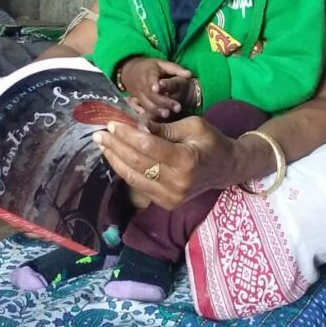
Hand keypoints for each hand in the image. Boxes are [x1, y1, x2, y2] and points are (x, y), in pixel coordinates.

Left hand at [93, 115, 241, 210]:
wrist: (226, 169)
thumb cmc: (211, 142)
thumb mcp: (192, 126)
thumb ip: (163, 128)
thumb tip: (135, 124)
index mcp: (186, 160)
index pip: (147, 146)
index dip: (126, 134)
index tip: (112, 123)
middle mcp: (178, 183)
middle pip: (136, 162)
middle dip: (115, 146)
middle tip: (99, 133)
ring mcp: (171, 197)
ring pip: (133, 177)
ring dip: (114, 159)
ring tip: (102, 144)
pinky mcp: (166, 203)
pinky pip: (139, 185)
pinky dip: (125, 170)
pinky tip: (116, 157)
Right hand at [119, 58, 191, 120]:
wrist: (131, 71)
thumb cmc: (150, 68)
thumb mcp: (162, 64)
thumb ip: (175, 69)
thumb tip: (189, 74)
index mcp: (148, 74)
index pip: (151, 81)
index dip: (154, 85)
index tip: (158, 88)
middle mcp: (141, 85)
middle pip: (151, 96)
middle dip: (163, 102)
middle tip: (177, 108)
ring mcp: (136, 94)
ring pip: (145, 104)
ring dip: (155, 110)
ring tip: (167, 115)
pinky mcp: (134, 101)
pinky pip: (137, 109)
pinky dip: (142, 114)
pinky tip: (150, 119)